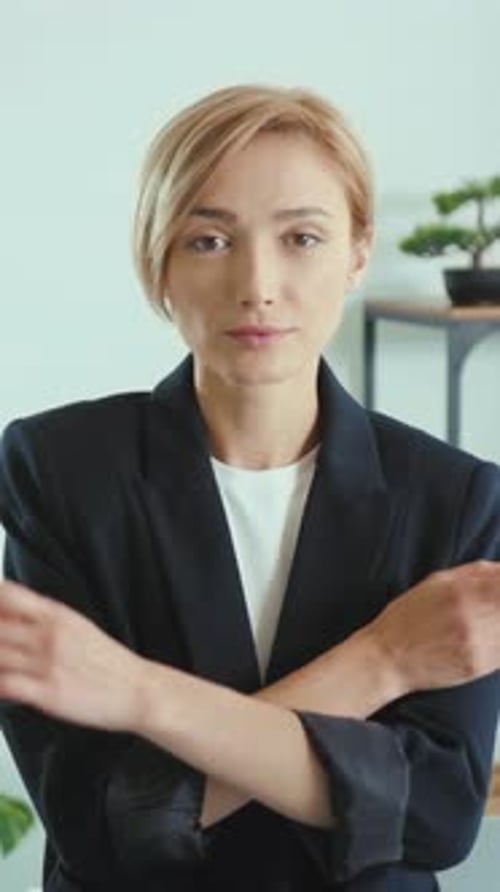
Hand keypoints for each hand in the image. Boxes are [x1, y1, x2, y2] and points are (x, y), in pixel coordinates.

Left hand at [0, 578, 147, 730]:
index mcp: (57, 615)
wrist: (137, 689)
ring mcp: (48, 663)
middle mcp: (49, 635)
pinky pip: (6, 685)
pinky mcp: (48, 693)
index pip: (9, 596)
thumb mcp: (76, 627)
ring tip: (2, 664)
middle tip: (2, 644)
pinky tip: (1, 686)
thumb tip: (8, 616)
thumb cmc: (108, 662)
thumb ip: (41, 621)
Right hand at [368, 560, 499, 694]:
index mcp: (459, 589)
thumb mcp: (435, 583)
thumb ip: (473, 573)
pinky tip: (489, 640)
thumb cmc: (408, 618)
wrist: (387, 658)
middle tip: (491, 612)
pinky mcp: (476, 666)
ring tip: (487, 624)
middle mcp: (469, 615)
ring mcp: (474, 642)